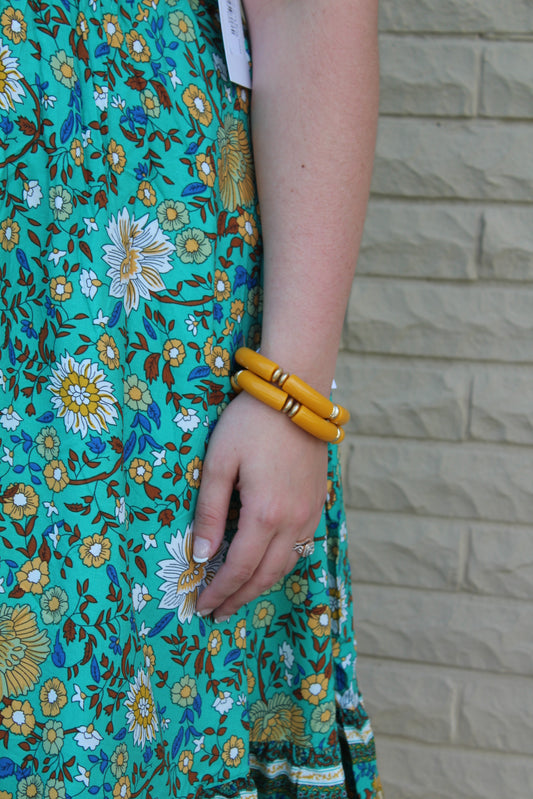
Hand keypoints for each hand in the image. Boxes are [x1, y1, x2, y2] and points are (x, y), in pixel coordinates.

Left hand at [193, 391, 327, 620]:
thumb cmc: (250, 424)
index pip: (240, 568)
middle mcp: (293, 521)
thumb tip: (201, 555)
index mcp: (265, 514)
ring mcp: (310, 513)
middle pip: (266, 575)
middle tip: (217, 612)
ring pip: (287, 565)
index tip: (201, 606)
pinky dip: (280, 564)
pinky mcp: (318, 502)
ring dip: (261, 585)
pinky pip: (301, 546)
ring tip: (238, 595)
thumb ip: (209, 511)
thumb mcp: (219, 462)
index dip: (219, 591)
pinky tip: (265, 563)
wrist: (296, 396)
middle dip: (240, 597)